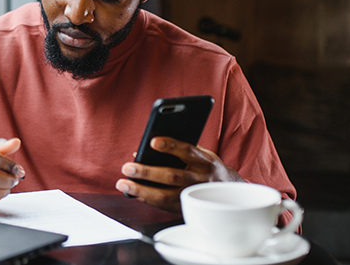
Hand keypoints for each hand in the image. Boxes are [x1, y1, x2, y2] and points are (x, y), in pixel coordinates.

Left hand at [114, 136, 243, 212]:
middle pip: (172, 175)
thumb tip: (145, 150)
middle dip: (147, 171)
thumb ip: (179, 150)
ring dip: (141, 190)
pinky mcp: (186, 208)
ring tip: (123, 184)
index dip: (170, 145)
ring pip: (165, 195)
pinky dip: (147, 199)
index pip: (187, 150)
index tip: (152, 141)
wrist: (226, 191)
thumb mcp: (200, 154)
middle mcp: (200, 179)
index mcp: (204, 161)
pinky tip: (134, 193)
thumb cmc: (206, 166)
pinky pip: (164, 206)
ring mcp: (192, 196)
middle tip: (127, 167)